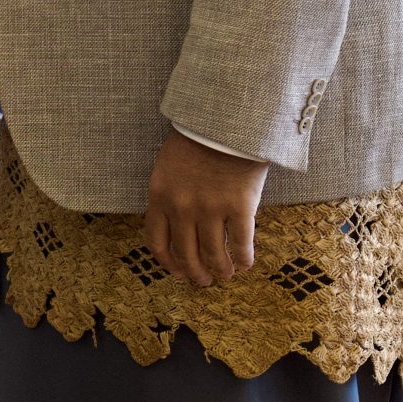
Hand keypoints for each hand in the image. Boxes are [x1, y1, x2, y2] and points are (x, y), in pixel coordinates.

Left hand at [142, 130, 269, 288]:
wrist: (226, 119)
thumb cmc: (198, 138)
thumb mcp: (169, 166)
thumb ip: (170, 194)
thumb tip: (180, 226)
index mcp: (159, 196)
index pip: (157, 241)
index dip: (168, 263)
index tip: (177, 272)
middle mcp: (181, 208)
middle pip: (186, 254)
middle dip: (195, 274)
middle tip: (204, 281)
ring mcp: (210, 209)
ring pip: (214, 255)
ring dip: (221, 270)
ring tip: (226, 275)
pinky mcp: (238, 208)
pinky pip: (241, 245)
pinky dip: (244, 259)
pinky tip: (245, 263)